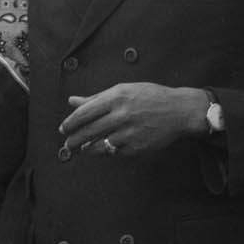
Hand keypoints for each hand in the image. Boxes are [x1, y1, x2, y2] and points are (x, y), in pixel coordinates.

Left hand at [59, 85, 209, 158]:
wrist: (179, 111)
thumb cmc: (150, 97)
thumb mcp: (124, 90)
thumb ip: (96, 98)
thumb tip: (72, 101)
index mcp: (116, 97)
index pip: (85, 112)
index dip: (71, 122)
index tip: (63, 128)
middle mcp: (122, 115)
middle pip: (89, 131)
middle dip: (74, 139)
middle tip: (67, 143)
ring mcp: (130, 132)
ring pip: (100, 145)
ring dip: (88, 148)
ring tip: (82, 149)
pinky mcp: (138, 147)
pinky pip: (116, 152)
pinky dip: (107, 152)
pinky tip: (102, 150)